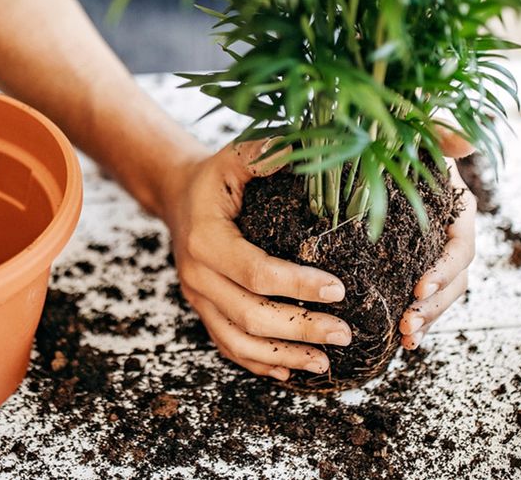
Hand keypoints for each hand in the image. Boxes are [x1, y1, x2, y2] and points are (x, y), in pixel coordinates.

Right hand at [162, 139, 351, 381]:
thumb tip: (310, 150)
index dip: (298, 285)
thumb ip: (267, 154)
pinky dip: (259, 364)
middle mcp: (196, 274)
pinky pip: (228, 346)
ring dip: (282, 356)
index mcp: (206, 238)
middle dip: (300, 327)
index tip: (339, 290)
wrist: (175, 194)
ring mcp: (197, 297)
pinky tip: (291, 370)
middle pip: (250, 315)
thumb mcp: (236, 155)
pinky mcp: (202, 310)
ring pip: (237, 340)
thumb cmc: (215, 175)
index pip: (256, 271)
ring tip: (325, 362)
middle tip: (344, 333)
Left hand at [398, 130, 476, 349]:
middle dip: (434, 307)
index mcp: (459, 211)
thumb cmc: (405, 135)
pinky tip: (401, 340)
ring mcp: (434, 255)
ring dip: (426, 319)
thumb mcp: (422, 129)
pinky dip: (417, 319)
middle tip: (408, 324)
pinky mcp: (413, 266)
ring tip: (405, 337)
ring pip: (441, 297)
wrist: (383, 144)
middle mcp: (450, 237)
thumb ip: (443, 133)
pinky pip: (422, 298)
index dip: (445, 271)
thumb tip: (466, 141)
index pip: (462, 249)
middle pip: (455, 282)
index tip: (420, 287)